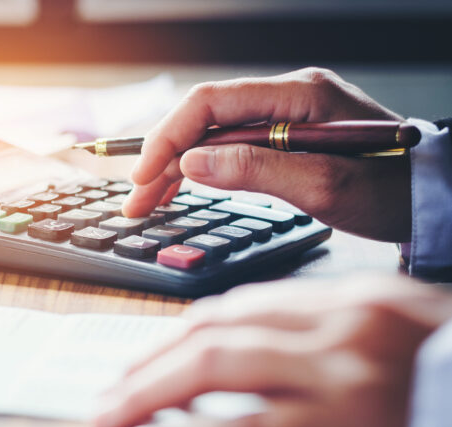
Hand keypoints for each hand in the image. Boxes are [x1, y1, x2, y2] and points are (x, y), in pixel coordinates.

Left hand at [93, 275, 451, 426]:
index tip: (142, 357)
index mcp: (339, 296)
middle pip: (212, 332)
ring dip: (151, 393)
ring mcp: (337, 368)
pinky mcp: (344, 421)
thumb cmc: (447, 363)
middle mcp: (331, 321)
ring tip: (112, 416)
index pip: (234, 308)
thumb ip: (320, 324)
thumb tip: (246, 340)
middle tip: (110, 389)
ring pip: (216, 368)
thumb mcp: (387, 322)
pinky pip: (251, 426)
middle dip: (149, 362)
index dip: (177, 334)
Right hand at [123, 67, 411, 242]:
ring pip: (211, 135)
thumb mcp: (323, 185)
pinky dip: (201, 170)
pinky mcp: (284, 137)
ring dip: (175, 168)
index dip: (168, 138)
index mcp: (298, 95)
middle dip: (162, 158)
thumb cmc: (390, 190)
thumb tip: (191, 164)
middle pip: (204, 119)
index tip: (144, 176)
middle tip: (135, 201)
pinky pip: (229, 147)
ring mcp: (285, 115)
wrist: (429, 196)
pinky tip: (179, 188)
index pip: (211, 103)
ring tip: (147, 202)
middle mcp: (287, 96)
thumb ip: (255, 170)